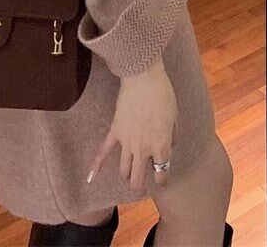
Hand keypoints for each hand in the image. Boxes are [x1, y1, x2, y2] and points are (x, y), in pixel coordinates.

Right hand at [87, 57, 177, 191]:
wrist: (144, 79)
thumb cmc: (163, 95)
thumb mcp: (175, 116)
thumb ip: (173, 135)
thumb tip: (170, 145)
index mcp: (160, 146)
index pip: (161, 173)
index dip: (162, 179)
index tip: (162, 179)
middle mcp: (142, 149)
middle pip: (137, 179)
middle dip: (139, 187)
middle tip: (142, 187)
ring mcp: (127, 142)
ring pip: (123, 169)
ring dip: (126, 175)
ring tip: (129, 176)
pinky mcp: (115, 132)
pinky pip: (104, 151)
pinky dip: (96, 165)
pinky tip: (90, 178)